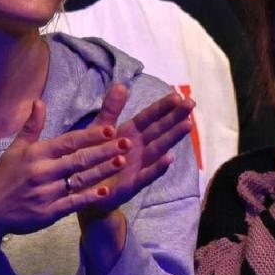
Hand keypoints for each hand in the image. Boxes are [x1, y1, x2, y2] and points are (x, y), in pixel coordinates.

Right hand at [0, 89, 138, 240]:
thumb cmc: (3, 178)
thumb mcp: (14, 150)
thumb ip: (31, 126)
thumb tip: (39, 101)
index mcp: (35, 154)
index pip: (68, 141)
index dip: (91, 135)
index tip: (111, 128)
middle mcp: (42, 172)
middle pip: (79, 159)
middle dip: (105, 150)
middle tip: (127, 142)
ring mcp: (46, 193)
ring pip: (80, 180)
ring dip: (103, 171)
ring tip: (123, 162)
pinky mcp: (48, 213)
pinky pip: (73, 203)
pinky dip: (90, 197)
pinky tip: (105, 191)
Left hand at [73, 88, 194, 224]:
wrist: (82, 189)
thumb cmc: (94, 157)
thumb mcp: (99, 130)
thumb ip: (111, 109)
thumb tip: (122, 84)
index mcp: (130, 134)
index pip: (149, 118)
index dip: (162, 107)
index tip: (178, 95)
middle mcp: (138, 148)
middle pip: (158, 130)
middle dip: (174, 117)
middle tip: (191, 104)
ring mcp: (138, 166)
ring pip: (157, 149)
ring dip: (172, 137)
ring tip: (187, 124)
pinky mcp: (132, 184)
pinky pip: (147, 174)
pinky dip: (158, 167)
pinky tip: (169, 158)